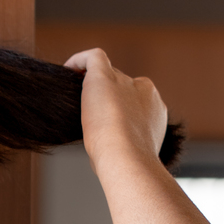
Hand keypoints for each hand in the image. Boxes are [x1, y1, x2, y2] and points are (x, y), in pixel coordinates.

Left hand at [64, 47, 167, 172]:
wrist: (128, 159)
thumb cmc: (126, 166)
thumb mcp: (130, 155)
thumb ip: (122, 145)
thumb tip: (104, 154)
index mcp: (155, 108)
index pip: (134, 101)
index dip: (119, 110)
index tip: (105, 125)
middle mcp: (144, 91)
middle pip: (122, 86)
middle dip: (107, 99)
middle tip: (88, 118)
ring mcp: (125, 82)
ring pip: (108, 74)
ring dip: (94, 84)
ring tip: (75, 99)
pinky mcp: (104, 76)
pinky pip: (94, 57)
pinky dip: (80, 60)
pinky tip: (68, 70)